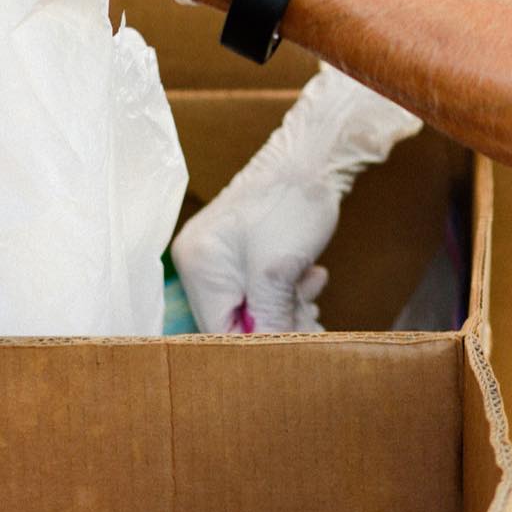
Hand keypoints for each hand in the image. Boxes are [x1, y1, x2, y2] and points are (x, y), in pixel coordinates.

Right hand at [171, 65, 421, 333]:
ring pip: (254, 305)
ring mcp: (220, 253)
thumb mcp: (278, 271)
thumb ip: (267, 318)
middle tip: (310, 317)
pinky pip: (261, 286)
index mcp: (197, 264)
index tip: (289, 346)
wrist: (314, 156)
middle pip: (235, 319)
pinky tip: (310, 273)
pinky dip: (287, 288)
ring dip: (287, 305)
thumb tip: (265, 356)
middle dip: (276, 322)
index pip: (216, 328)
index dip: (254, 344)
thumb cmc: (292, 203)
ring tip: (311, 285)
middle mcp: (199, 260)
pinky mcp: (242, 249)